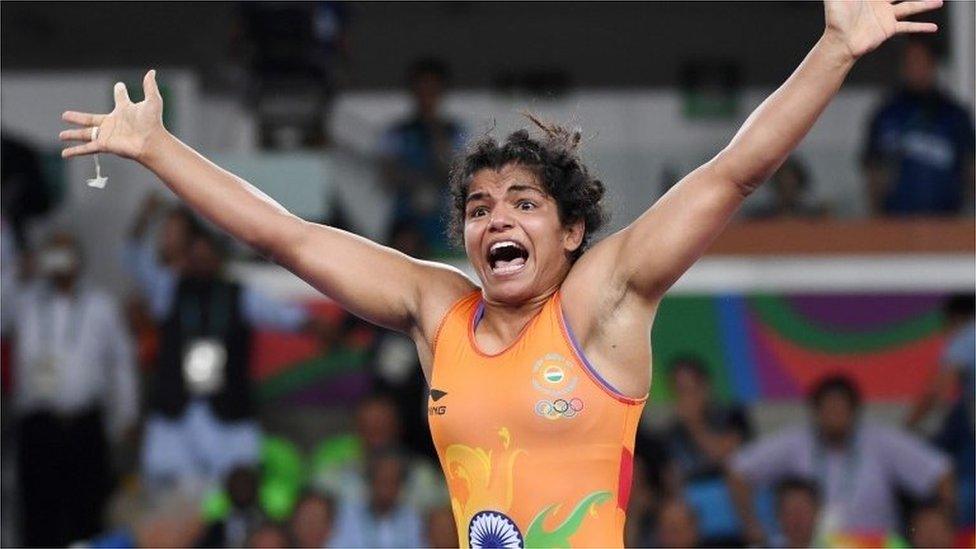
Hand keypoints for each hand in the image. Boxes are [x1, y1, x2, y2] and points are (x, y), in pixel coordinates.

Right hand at [60, 70, 164, 161]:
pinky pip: (86, 148)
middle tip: (65, 115)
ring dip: (73, 135)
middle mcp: (113, 123)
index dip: (120, 91)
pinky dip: (75, 151)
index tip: (120, 87)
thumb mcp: (152, 101)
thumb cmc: (152, 122)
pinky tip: (64, 153)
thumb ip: (149, 86)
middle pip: (90, 119)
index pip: (120, 98)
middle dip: (78, 117)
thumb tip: (152, 71)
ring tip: (61, 135)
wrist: (151, 141)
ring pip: (85, 134)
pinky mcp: (104, 144)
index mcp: (124, 110)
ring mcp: (107, 134)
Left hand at [823, 0, 940, 59]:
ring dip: (925, 4)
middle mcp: (881, 4)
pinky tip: (933, 28)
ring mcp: (886, 17)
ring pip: (910, 7)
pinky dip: (921, 27)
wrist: (840, 42)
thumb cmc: (835, 19)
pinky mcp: (888, 30)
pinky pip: (908, 27)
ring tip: (939, 1)